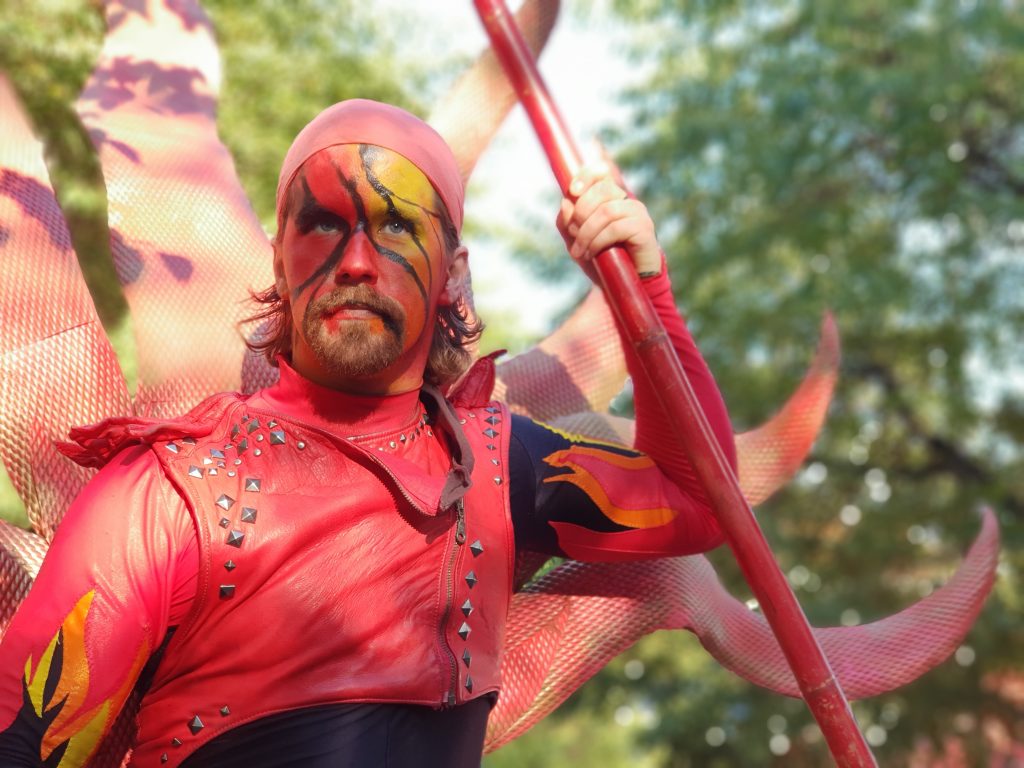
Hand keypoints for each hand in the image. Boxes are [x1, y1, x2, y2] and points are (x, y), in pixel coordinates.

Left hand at [555, 162, 662, 282]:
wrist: (622, 286)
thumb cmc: (601, 260)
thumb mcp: (575, 241)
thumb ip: (566, 222)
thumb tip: (566, 202)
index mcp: (612, 199)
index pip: (602, 174)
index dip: (587, 176)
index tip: (573, 191)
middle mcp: (627, 202)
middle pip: (603, 190)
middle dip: (581, 212)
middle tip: (572, 235)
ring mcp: (638, 214)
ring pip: (607, 211)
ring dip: (586, 232)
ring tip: (579, 252)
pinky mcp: (645, 230)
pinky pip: (616, 228)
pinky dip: (598, 241)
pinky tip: (592, 254)